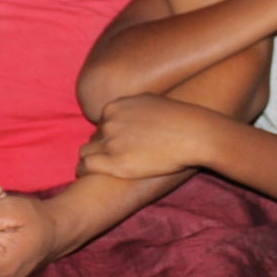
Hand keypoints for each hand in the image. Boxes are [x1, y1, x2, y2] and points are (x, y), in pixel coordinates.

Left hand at [77, 94, 211, 180]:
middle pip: (95, 138)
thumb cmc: (179, 119)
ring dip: (91, 159)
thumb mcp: (151, 101)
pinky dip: (83, 170)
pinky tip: (88, 176)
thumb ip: (134, 106)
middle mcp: (109, 123)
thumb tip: (131, 110)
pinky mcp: (115, 163)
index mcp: (115, 107)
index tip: (120, 146)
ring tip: (99, 170)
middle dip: (103, 148)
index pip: (101, 124)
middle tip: (115, 160)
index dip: (110, 136)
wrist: (193, 134)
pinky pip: (85, 166)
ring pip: (86, 152)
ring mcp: (111, 143)